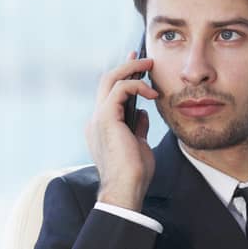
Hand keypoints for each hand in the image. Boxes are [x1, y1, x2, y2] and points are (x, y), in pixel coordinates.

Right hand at [85, 52, 158, 211]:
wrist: (126, 190)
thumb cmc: (134, 174)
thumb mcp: (138, 145)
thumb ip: (137, 127)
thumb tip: (142, 113)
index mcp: (102, 126)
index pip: (109, 94)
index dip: (123, 77)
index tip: (137, 66)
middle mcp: (95, 119)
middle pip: (107, 81)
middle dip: (126, 66)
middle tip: (143, 57)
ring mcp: (98, 118)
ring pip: (110, 80)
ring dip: (131, 69)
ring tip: (150, 65)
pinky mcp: (106, 118)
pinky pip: (120, 90)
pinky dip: (137, 86)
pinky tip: (152, 93)